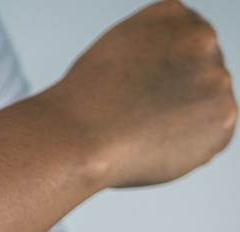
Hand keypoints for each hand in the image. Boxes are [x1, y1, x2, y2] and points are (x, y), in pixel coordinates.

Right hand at [45, 0, 236, 186]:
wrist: (79, 135)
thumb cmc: (84, 101)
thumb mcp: (116, 50)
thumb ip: (156, 54)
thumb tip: (175, 79)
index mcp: (173, 15)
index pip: (183, 43)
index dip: (161, 71)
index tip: (142, 84)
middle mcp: (202, 39)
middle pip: (199, 72)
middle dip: (176, 93)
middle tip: (139, 110)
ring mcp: (217, 79)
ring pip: (207, 105)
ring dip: (183, 119)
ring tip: (142, 127)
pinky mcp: (224, 119)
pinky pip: (210, 136)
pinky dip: (188, 146)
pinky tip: (155, 142)